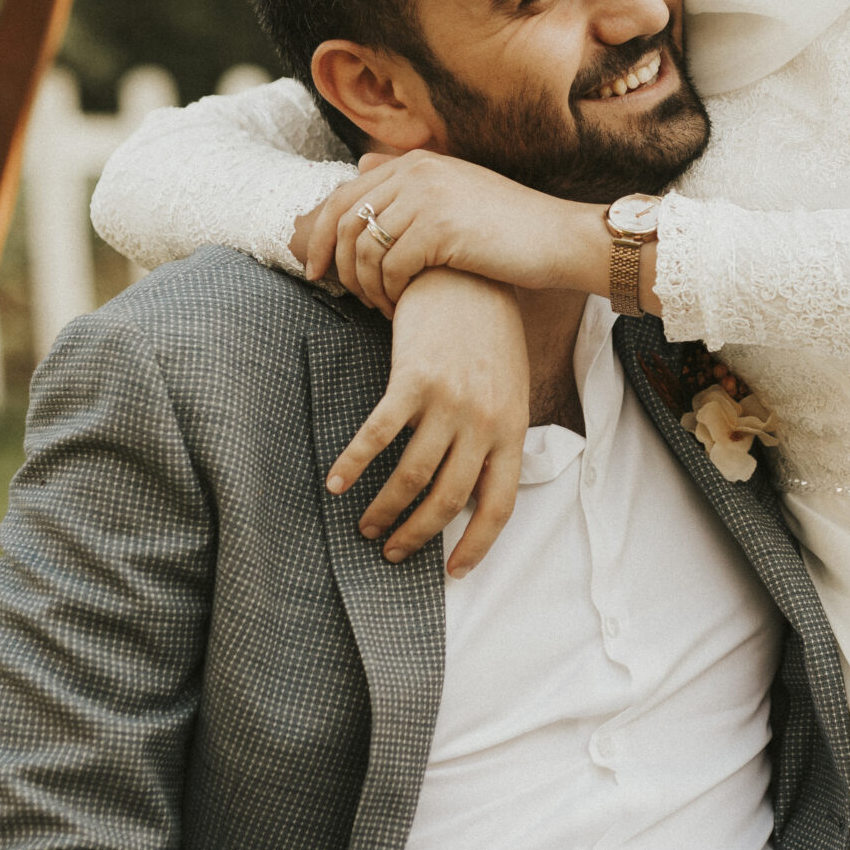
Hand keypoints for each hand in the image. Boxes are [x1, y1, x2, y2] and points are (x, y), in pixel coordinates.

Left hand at [300, 152, 606, 315]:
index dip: (318, 236)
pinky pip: (389, 267)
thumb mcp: (456, 193)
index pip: (344, 195)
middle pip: (343, 220)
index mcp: (416, 162)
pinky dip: (388, 294)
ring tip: (382, 306)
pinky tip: (400, 309)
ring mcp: (427, 197)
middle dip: (334, 264)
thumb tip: (359, 167)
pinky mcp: (439, 228)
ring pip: (363, 248)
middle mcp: (416, 172)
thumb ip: (409, 183)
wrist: (561, 239)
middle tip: (343, 297)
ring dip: (365, 286)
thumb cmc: (510, 227)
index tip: (316, 271)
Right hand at [326, 272, 528, 572]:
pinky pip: (377, 435)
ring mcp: (449, 402)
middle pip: (447, 500)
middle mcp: (484, 422)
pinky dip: (353, 465)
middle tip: (392, 552)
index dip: (476, 545)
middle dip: (417, 536)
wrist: (468, 276)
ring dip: (384, 509)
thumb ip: (495, 435)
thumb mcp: (509, 389)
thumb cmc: (489, 336)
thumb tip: (472, 486)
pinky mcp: (413, 379)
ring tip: (365, 525)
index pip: (499, 505)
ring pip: (411, 476)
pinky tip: (336, 483)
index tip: (452, 572)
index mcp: (512, 429)